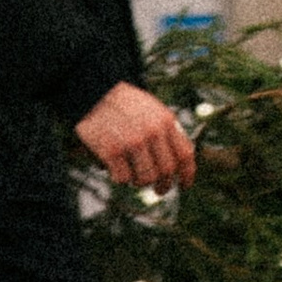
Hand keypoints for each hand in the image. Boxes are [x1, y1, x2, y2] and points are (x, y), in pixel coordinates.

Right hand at [76, 81, 196, 191]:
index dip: (187, 174)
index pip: (184, 154)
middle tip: (159, 190)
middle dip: (164, 185)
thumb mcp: (153, 110)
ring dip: (141, 183)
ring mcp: (132, 142)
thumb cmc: (125, 105)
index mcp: (165, 121)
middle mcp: (152, 132)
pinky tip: (117, 170)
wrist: (95, 92)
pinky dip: (121, 178)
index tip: (184, 185)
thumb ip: (167, 133)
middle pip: (166, 171)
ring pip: (145, 179)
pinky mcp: (112, 151)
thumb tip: (179, 164)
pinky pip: (123, 178)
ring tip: (135, 177)